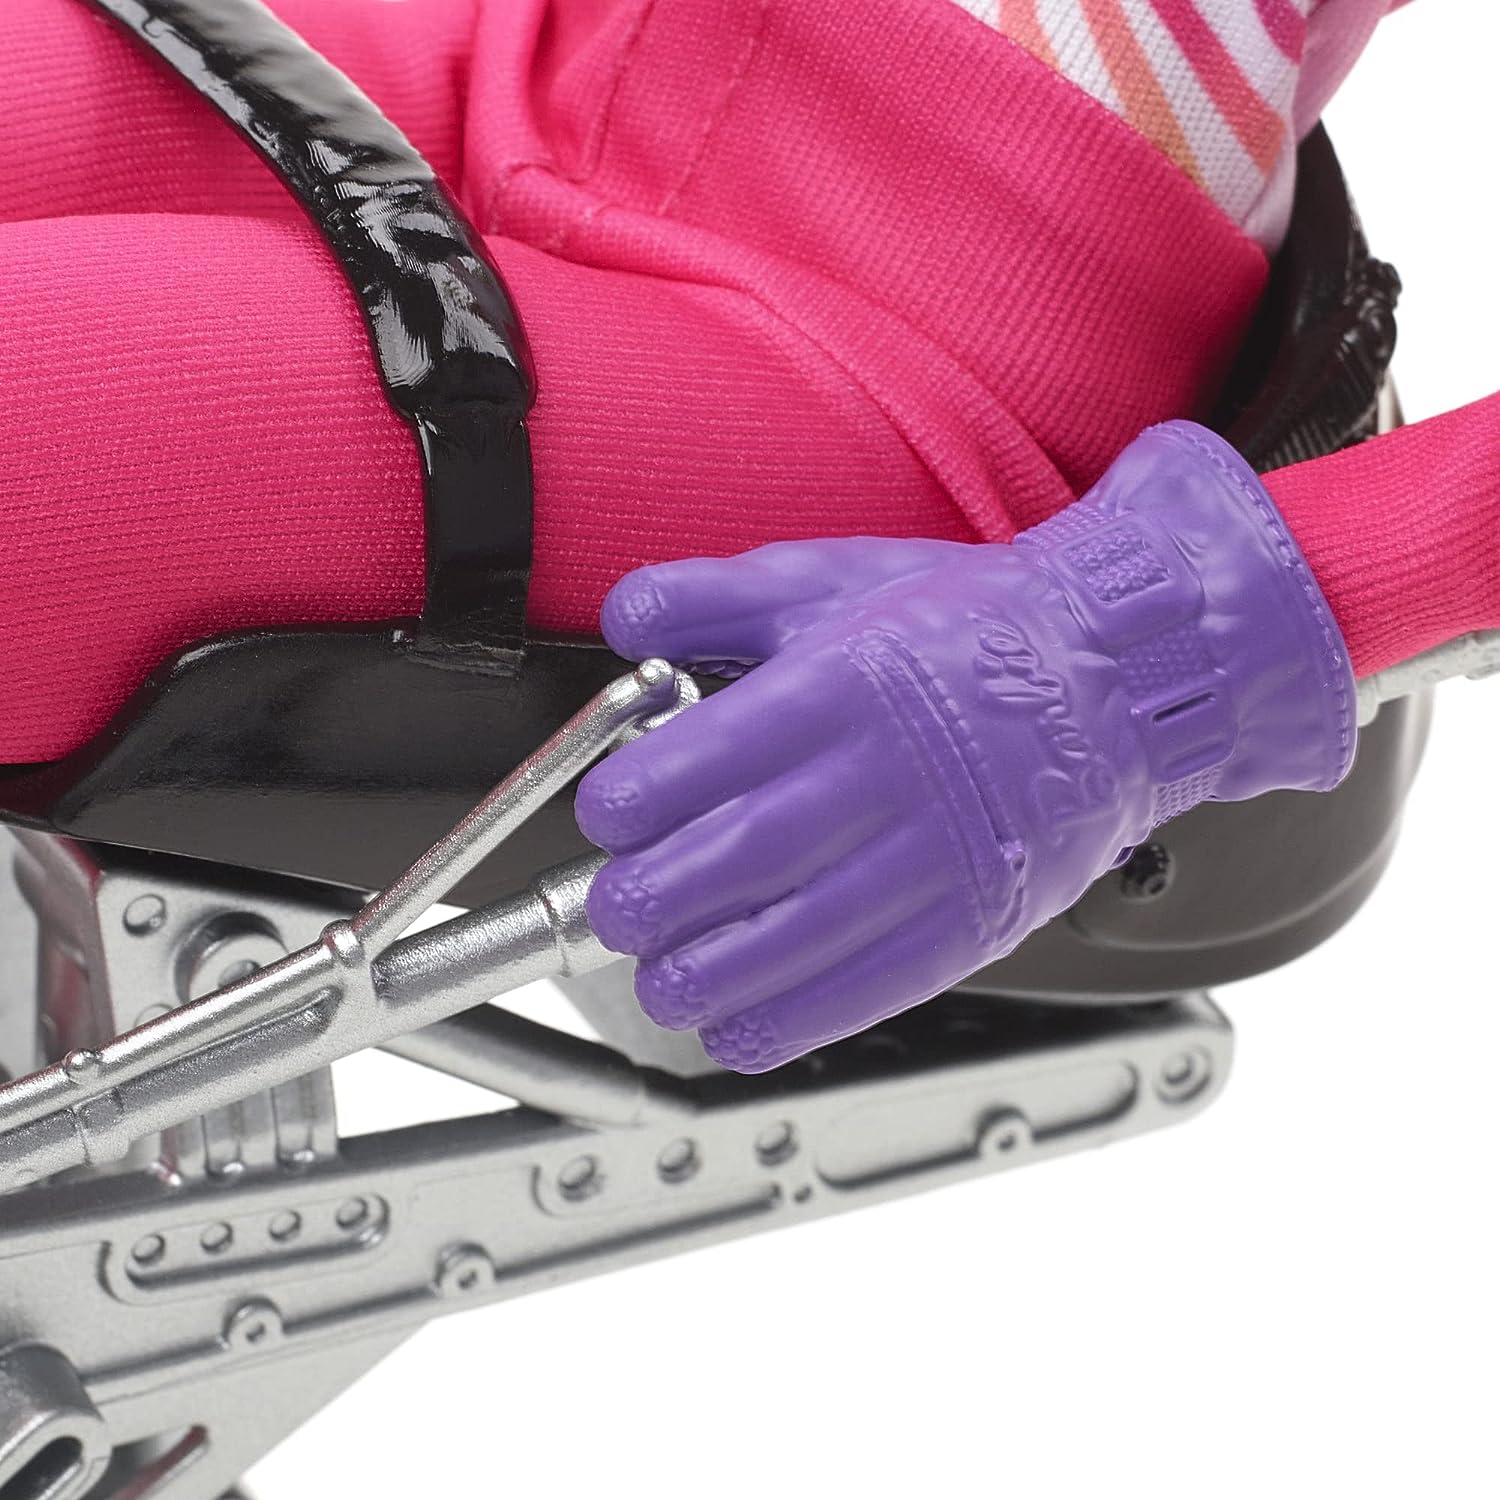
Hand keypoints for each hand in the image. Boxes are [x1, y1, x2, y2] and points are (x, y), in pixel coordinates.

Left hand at [577, 422, 1355, 1070]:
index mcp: (848, 681)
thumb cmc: (968, 624)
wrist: (1116, 669)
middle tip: (614, 912)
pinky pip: (880, 980)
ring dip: (712, 971)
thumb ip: (716, 597)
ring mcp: (946, 848)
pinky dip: (800, 1017)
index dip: (638, 800)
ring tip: (658, 982)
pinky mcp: (983, 912)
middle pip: (748, 853)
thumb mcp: (833, 578)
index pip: (714, 756)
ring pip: (805, 929)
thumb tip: (625, 618)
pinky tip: (740, 1030)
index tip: (606, 818)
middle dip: (657, 898)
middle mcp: (896, 768)